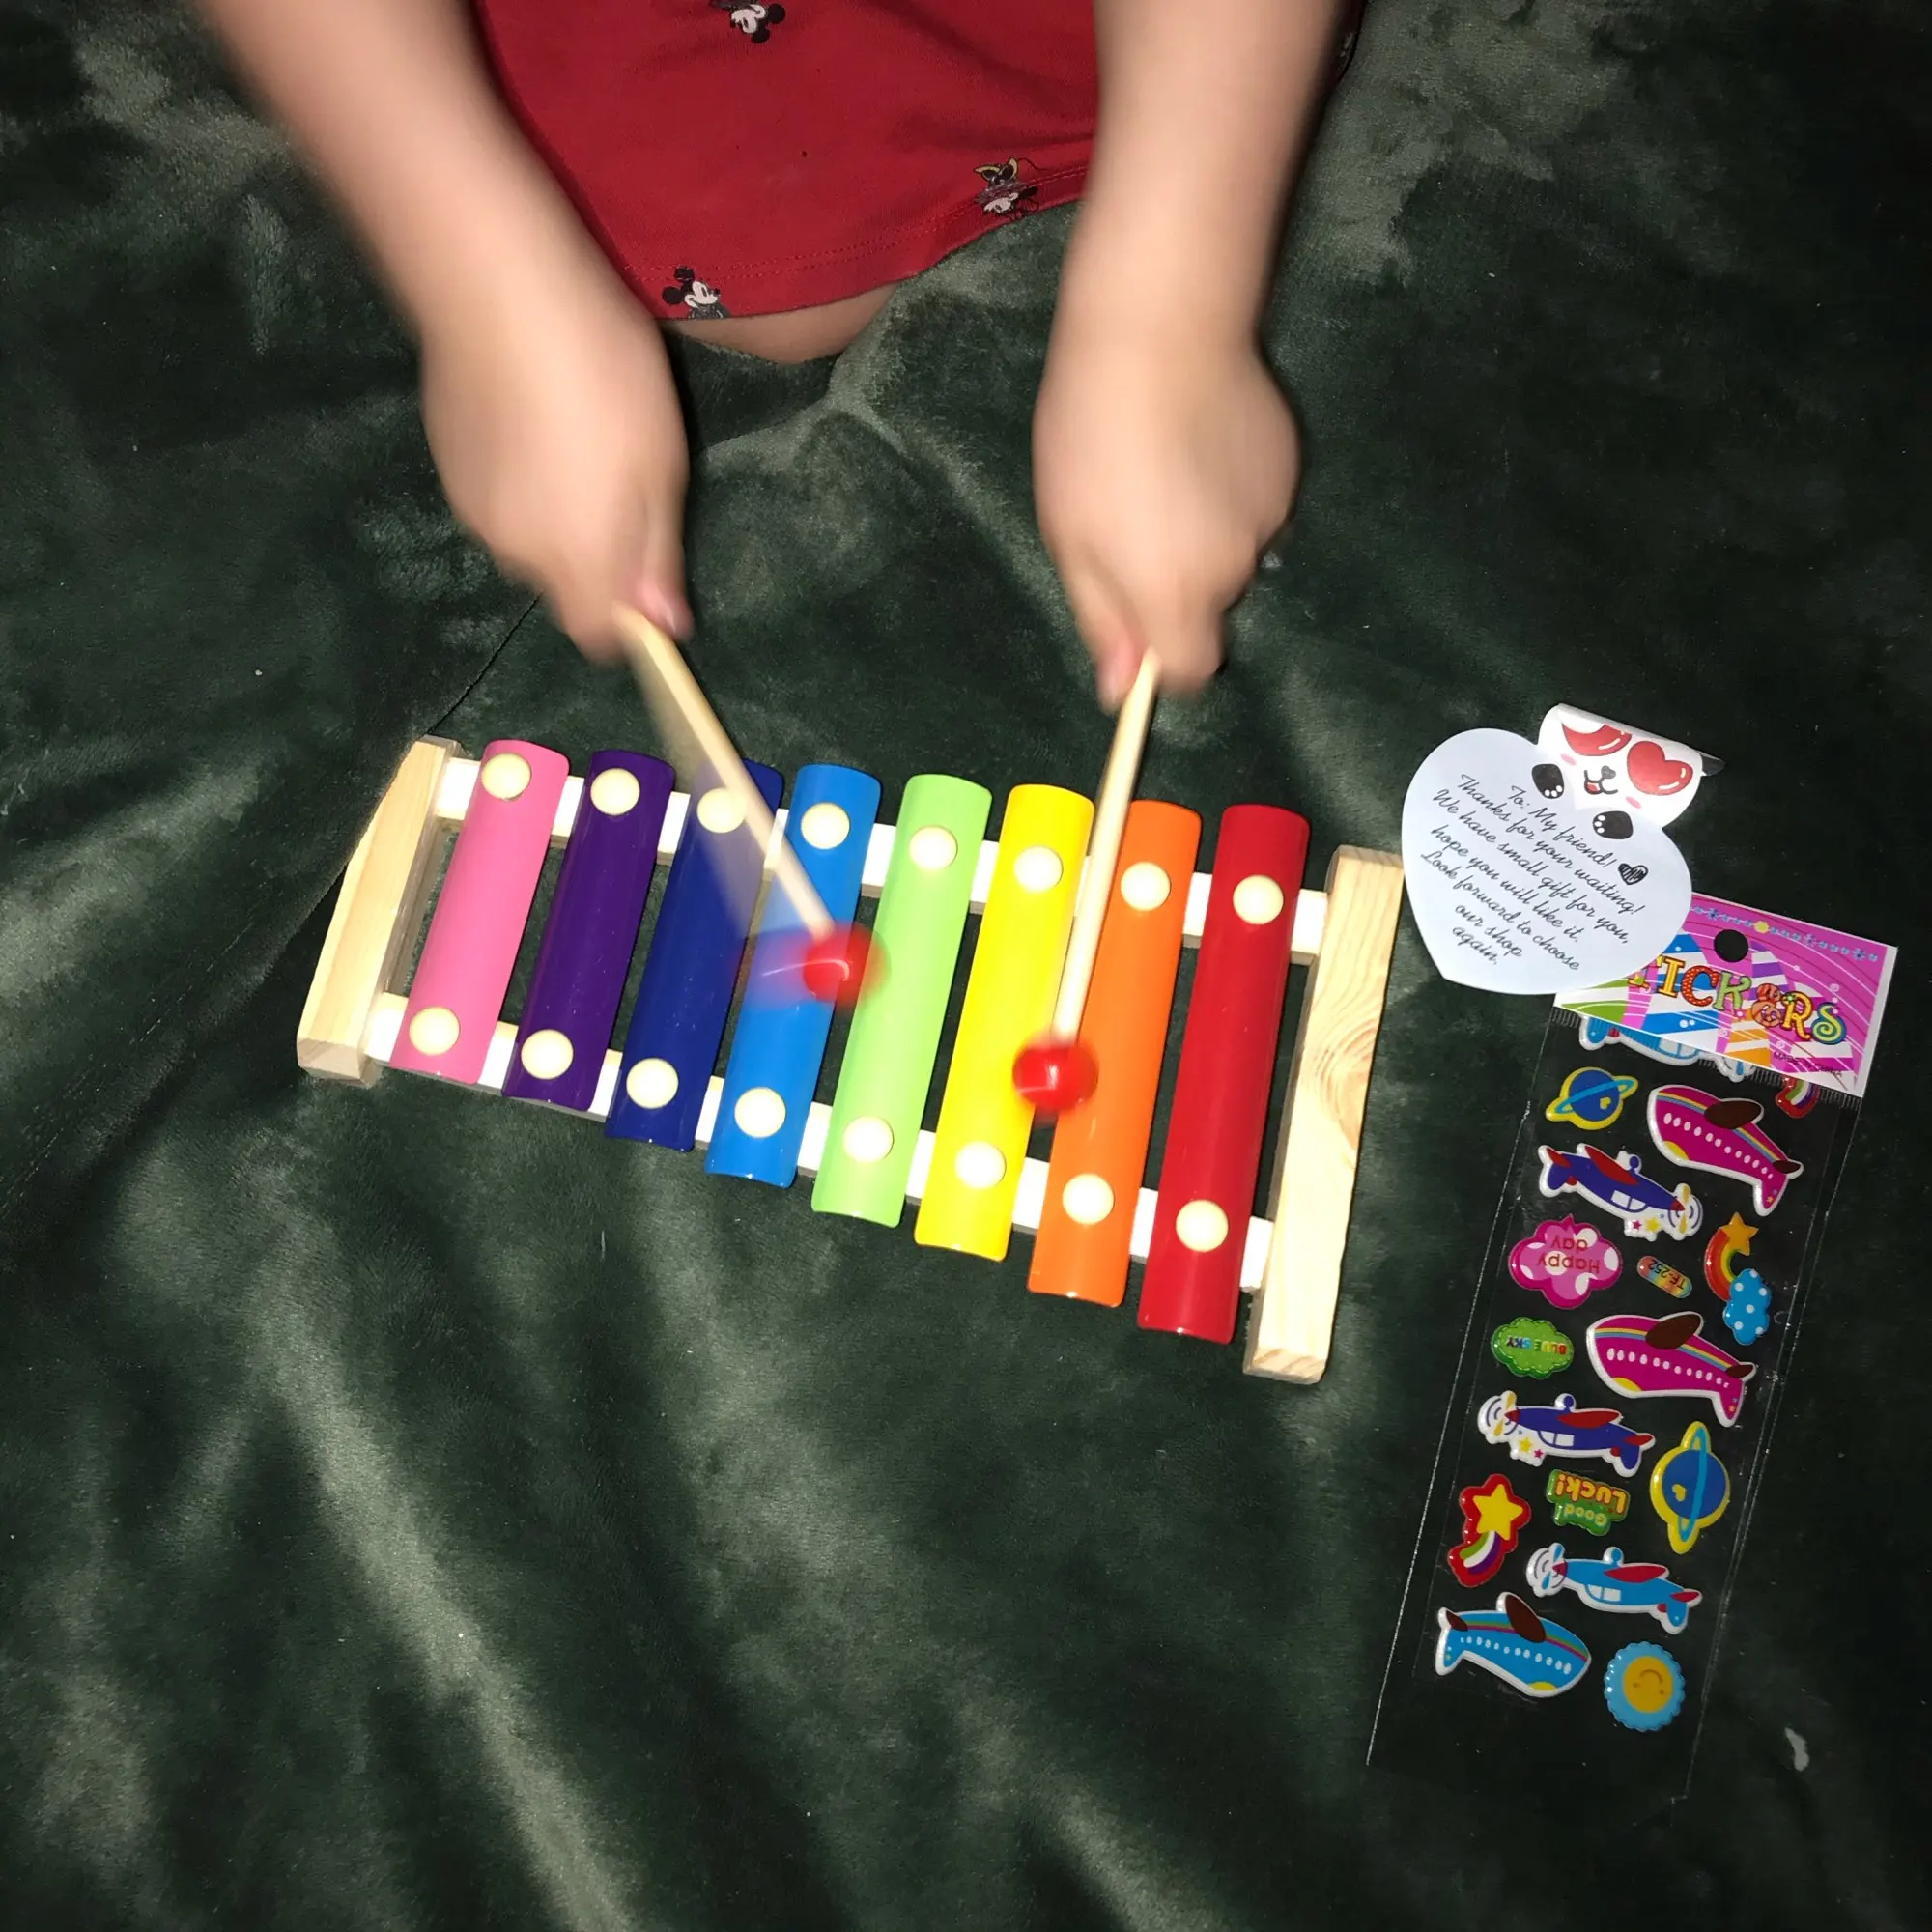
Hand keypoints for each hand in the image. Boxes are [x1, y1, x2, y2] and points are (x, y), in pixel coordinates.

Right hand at [419, 252, 690, 657]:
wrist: (500, 291)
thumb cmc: (605, 378)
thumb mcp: (660, 467)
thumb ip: (656, 554)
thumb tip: (663, 624)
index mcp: (575, 561)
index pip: (594, 635)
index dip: (624, 617)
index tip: (644, 574)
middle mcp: (517, 553)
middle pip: (561, 583)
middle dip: (591, 554)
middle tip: (618, 476)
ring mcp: (472, 509)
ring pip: (526, 538)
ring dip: (552, 512)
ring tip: (572, 435)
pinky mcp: (445, 463)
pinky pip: (496, 496)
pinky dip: (518, 476)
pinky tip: (531, 416)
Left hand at [1032, 316, 1299, 707]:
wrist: (1158, 329)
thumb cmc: (1090, 438)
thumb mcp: (1071, 538)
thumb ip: (1103, 619)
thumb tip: (1120, 690)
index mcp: (1178, 595)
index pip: (1193, 669)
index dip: (1165, 656)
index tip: (1137, 621)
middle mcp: (1236, 567)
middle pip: (1209, 605)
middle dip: (1175, 582)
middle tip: (1131, 515)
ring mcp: (1271, 515)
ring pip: (1232, 550)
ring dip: (1202, 529)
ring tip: (1163, 465)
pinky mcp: (1288, 467)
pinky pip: (1254, 503)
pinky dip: (1227, 488)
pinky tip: (1198, 438)